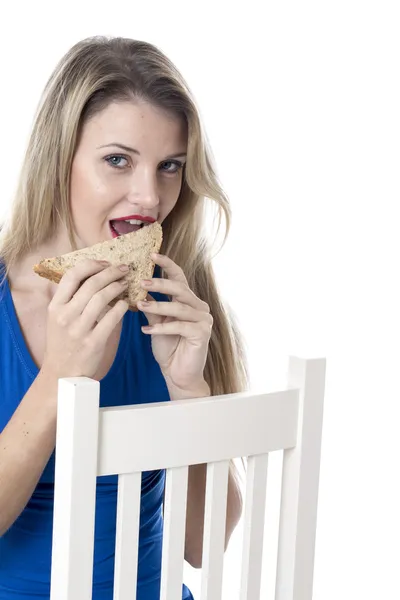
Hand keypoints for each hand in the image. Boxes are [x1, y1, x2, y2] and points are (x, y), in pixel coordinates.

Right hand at [41, 260, 128, 379]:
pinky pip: (111, 319)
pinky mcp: (93, 342)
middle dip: (110, 272)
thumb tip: (92, 276)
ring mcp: (79, 329)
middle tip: (123, 268)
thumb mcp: (57, 319)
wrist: (61, 375)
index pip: (72, 275)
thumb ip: (70, 299)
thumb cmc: (63, 343)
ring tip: (126, 283)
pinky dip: (120, 307)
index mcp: (55, 307)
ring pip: (102, 298)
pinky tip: (125, 303)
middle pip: (91, 284)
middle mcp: (65, 316)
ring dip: (117, 286)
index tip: (105, 262)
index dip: (91, 265)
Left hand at [137, 254, 212, 395]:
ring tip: (140, 306)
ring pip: (179, 307)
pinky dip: (162, 327)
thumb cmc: (168, 347)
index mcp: (188, 301)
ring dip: (158, 306)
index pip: (179, 277)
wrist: (178, 374)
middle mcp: (199, 307)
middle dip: (160, 284)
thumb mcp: (156, 323)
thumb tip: (137, 289)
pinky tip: (146, 330)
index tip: (151, 255)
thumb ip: (150, 306)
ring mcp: (203, 320)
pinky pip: (181, 326)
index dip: (167, 265)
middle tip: (141, 282)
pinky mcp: (202, 333)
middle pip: (180, 289)